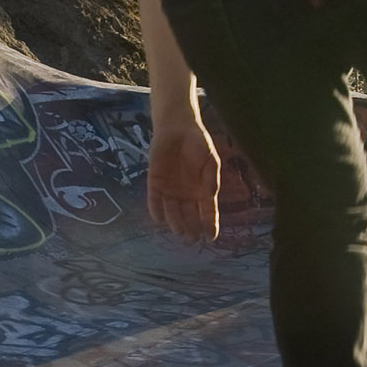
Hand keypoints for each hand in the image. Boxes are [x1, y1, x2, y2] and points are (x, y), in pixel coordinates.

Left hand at [147, 119, 221, 242]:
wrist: (178, 128)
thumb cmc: (198, 144)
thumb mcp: (211, 160)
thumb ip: (212, 178)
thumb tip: (211, 195)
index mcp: (202, 191)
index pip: (207, 212)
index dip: (210, 225)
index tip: (211, 237)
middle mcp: (186, 195)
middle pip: (189, 216)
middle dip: (190, 228)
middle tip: (191, 238)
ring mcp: (171, 190)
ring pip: (172, 212)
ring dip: (175, 222)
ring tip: (179, 231)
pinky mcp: (155, 183)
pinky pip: (155, 200)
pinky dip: (156, 209)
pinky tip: (159, 218)